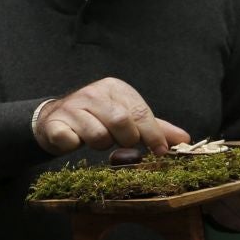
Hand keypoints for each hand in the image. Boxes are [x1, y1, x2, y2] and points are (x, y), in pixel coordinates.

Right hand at [34, 78, 189, 155]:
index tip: (160, 151)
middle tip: (120, 143)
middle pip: (121, 122)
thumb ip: (154, 128)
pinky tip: (73, 140)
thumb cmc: (97, 118)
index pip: (140, 112)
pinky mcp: (54, 123)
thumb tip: (184, 140)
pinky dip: (74, 145)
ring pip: (98, 135)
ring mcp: (72, 107)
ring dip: (101, 145)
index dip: (152, 134)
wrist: (55, 119)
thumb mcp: (127, 118)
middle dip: (126, 140)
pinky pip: (70, 141)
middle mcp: (93, 93)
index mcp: (114, 88)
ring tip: (96, 139)